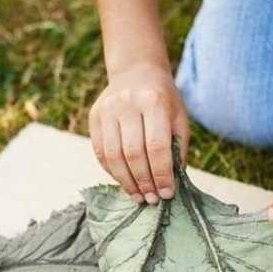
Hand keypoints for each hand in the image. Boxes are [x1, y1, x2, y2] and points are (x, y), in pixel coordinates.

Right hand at [89, 65, 189, 202]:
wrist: (136, 72)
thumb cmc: (163, 101)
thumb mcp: (178, 118)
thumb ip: (177, 148)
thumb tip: (170, 184)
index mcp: (154, 102)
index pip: (157, 146)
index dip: (162, 174)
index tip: (167, 193)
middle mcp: (127, 104)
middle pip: (133, 153)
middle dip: (144, 181)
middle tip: (152, 199)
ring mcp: (107, 110)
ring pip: (113, 155)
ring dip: (126, 181)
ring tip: (138, 196)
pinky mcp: (94, 117)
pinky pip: (100, 152)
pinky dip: (112, 171)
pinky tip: (125, 182)